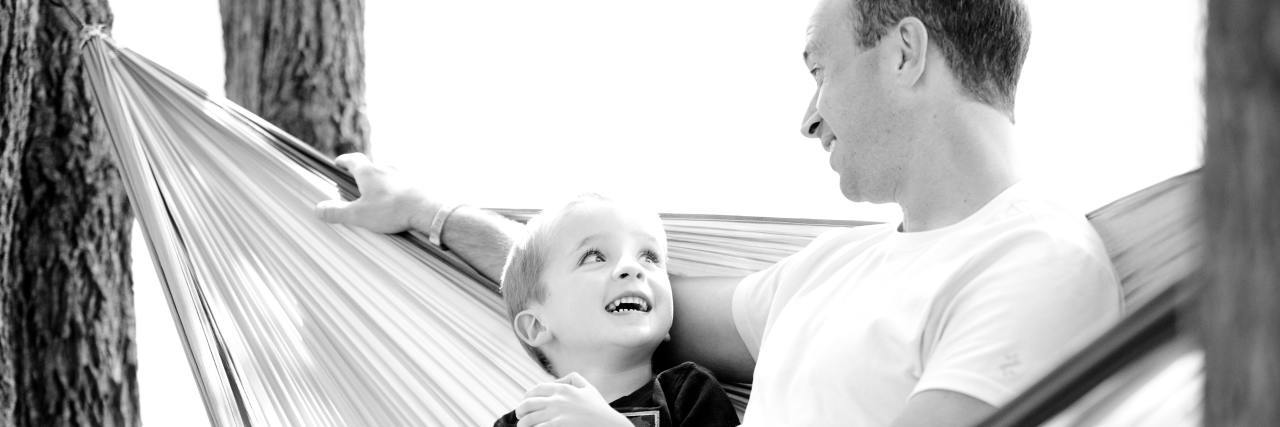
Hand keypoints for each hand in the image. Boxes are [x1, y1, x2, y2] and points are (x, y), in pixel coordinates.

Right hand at [314, 153, 439, 233]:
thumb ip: (337, 212)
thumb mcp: (358, 214)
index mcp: (369, 172)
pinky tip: (399, 200)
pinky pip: (404, 184)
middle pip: (372, 166)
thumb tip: (317, 209)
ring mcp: (404, 174)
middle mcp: (387, 168)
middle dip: (364, 172)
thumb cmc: (392, 210)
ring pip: (389, 174)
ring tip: (379, 194)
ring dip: (383, 181)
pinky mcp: (418, 183)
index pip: (353, 160)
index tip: (339, 163)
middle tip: (357, 180)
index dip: (344, 161)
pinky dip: (398, 189)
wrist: (426, 209)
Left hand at [514, 373, 630, 426]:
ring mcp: (556, 414)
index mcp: (562, 389)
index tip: (524, 402)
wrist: (608, 425)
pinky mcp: (557, 426)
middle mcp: (556, 400)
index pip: (535, 390)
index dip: (526, 396)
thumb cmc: (599, 409)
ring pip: (528, 419)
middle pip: (528, 404)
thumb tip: (557, 381)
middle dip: (520, 411)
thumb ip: (573, 379)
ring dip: (523, 424)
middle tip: (520, 416)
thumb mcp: (588, 387)